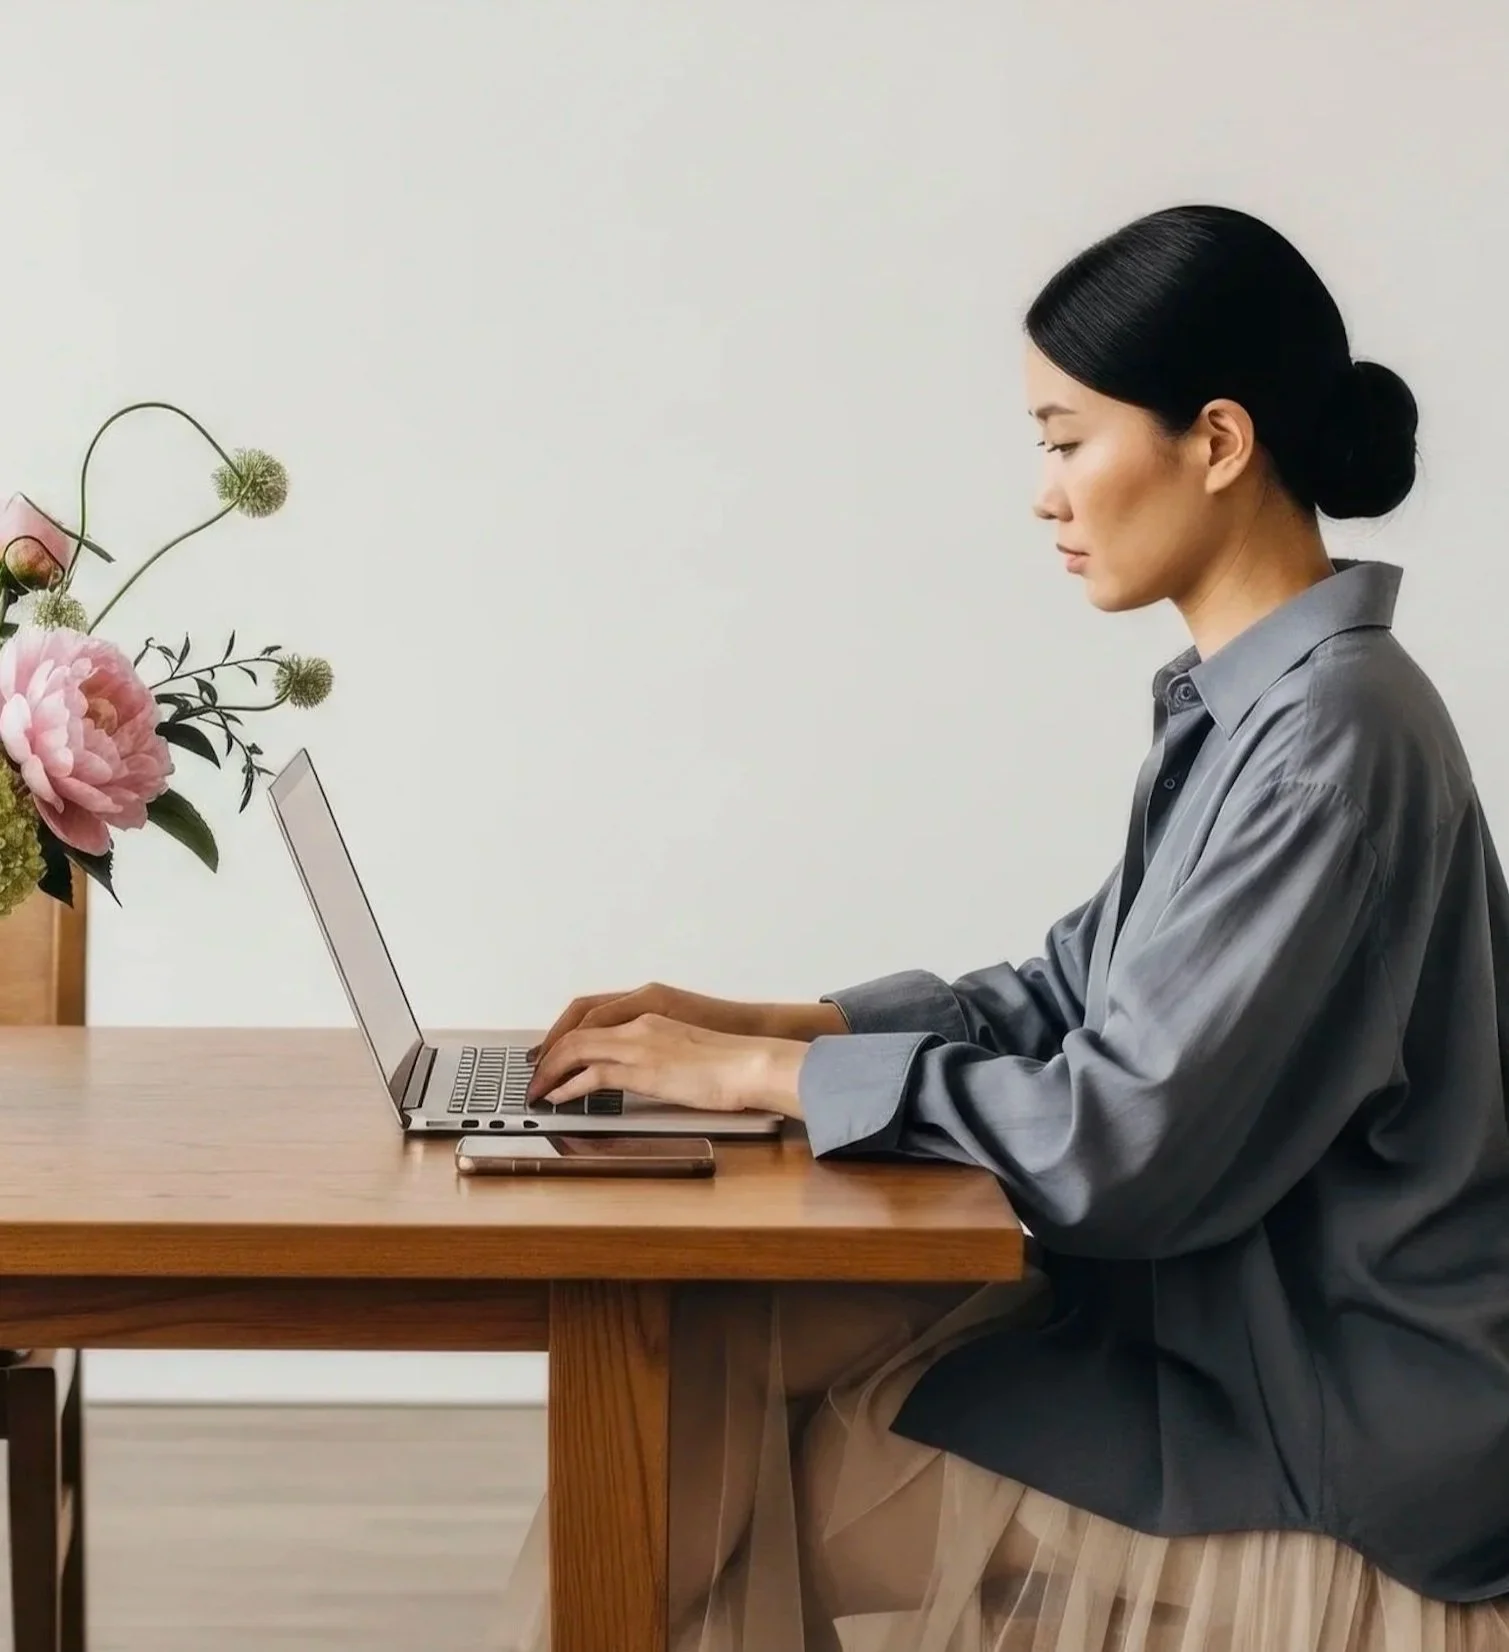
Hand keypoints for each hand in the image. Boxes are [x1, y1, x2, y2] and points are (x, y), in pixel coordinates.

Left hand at [528, 983, 768, 1066]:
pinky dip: (569, 1085)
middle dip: (548, 1050)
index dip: (564, 1029)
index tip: (549, 1048)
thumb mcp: (687, 1041)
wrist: (751, 1061)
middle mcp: (639, 1019)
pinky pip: (592, 1074)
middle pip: (576, 1027)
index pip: (591, 1011)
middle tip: (533, 1071)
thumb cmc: (730, 1057)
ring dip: (551, 1069)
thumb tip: (643, 1065)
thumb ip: (660, 1045)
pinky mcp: (642, 1068)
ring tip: (537, 1089)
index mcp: (650, 1007)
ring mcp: (639, 1042)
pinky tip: (559, 1097)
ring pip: (577, 1047)